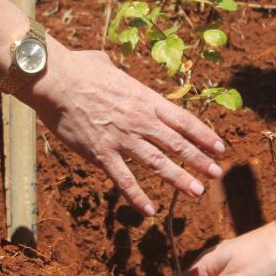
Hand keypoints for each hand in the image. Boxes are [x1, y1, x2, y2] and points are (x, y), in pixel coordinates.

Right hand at [26, 46, 225, 215]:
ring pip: (158, 164)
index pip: (183, 120)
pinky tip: (149, 211)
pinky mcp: (101, 154)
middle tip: (216, 174)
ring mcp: (122, 140)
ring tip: (197, 192)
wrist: (56, 81)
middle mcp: (140, 121)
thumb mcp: (107, 65)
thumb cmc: (79, 68)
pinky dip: (138, 197)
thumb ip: (117, 74)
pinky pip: (124, 180)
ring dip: (179, 179)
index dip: (204, 135)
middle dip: (200, 161)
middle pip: (177, 144)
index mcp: (145, 99)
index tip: (219, 147)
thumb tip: (111, 67)